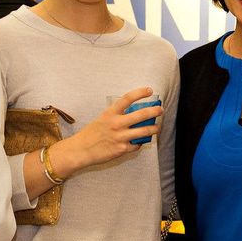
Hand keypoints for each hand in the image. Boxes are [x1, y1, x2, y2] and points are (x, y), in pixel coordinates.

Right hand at [22, 87, 162, 197]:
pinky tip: (139, 141)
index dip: (140, 93)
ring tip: (157, 127)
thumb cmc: (91, 134)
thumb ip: (117, 116)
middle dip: (154, 111)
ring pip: (144, 131)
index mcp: (110, 113)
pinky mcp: (122, 149)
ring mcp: (120, 137)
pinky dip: (140, 143)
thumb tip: (134, 114)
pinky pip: (137, 145)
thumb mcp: (102, 119)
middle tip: (160, 109)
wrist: (81, 150)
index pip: (127, 98)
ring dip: (154, 128)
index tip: (149, 90)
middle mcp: (116, 123)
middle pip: (141, 114)